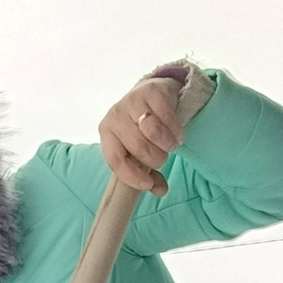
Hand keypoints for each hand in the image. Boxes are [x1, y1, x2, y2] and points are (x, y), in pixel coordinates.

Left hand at [98, 77, 184, 196]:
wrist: (153, 92)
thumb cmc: (142, 128)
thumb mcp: (139, 151)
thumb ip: (148, 173)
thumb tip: (160, 191)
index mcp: (106, 132)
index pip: (115, 160)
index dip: (132, 177)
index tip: (147, 184)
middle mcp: (115, 116)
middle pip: (138, 148)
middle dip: (156, 159)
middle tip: (162, 157)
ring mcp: (132, 101)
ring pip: (153, 133)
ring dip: (167, 145)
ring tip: (170, 145)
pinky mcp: (151, 91)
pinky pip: (167, 118)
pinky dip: (175, 131)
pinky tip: (177, 134)